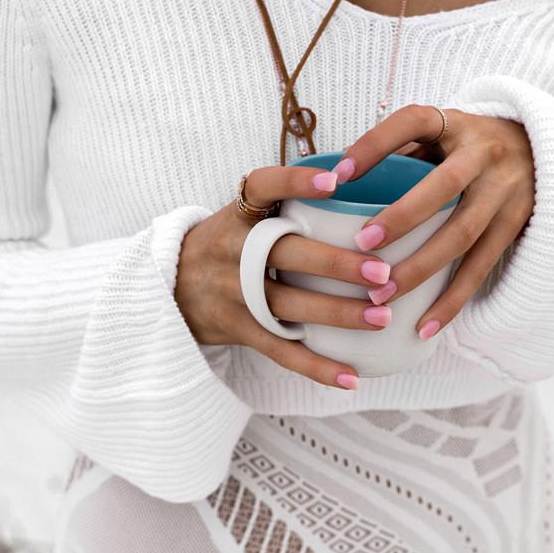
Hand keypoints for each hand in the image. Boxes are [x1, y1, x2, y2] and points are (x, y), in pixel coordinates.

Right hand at [174, 165, 396, 389]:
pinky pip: (279, 351)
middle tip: (382, 273)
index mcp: (239, 214)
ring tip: (382, 317)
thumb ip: (286, 202)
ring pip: (287, 305)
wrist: (170, 286)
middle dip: (335, 264)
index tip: (336, 182)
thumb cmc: (229, 242)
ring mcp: (232, 293)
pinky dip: (316, 367)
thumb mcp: (243, 214)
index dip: (296, 182)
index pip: (263, 187)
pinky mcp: (237, 330)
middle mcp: (232, 250)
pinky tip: (352, 377)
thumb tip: (357, 175)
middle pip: (284, 254)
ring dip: (337, 313)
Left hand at [333, 104, 535, 340]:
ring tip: (380, 296)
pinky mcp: (515, 226)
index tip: (338, 173)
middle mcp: (485, 155)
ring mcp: (505, 192)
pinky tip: (424, 326)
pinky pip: (481, 268)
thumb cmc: (468, 145)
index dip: (375, 145)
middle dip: (402, 217)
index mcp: (456, 124)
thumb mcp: (439, 132)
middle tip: (362, 246)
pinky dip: (452, 301)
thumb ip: (398, 147)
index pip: (413, 123)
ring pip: (463, 235)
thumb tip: (336, 171)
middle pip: (445, 185)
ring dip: (420, 269)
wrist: (542, 151)